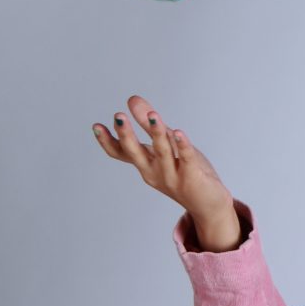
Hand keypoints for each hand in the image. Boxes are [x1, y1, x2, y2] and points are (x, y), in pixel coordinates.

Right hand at [93, 95, 234, 221]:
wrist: (208, 205)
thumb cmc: (185, 173)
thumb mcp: (165, 146)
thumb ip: (149, 125)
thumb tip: (132, 99)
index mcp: (146, 165)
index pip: (122, 153)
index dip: (108, 141)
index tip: (96, 126)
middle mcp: (155, 171)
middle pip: (136, 153)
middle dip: (127, 135)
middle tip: (118, 116)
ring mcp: (172, 176)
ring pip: (163, 152)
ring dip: (157, 133)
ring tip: (153, 114)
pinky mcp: (192, 176)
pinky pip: (186, 158)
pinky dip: (182, 145)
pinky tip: (178, 132)